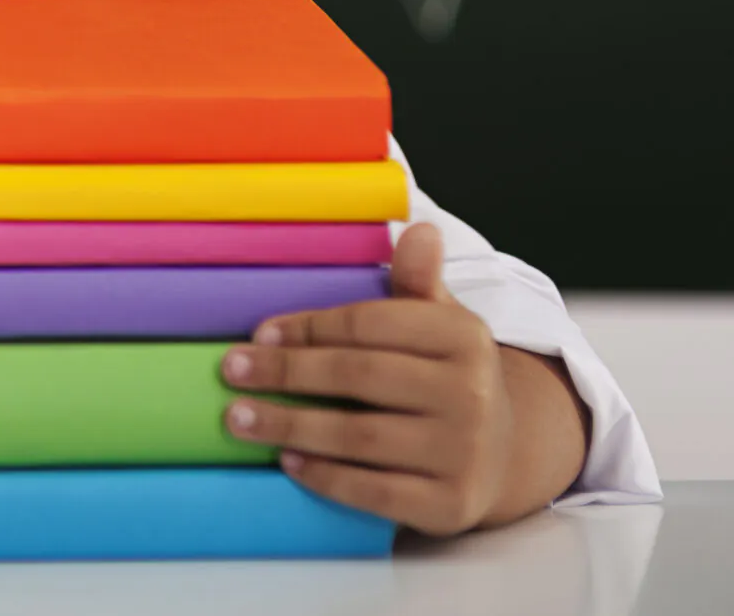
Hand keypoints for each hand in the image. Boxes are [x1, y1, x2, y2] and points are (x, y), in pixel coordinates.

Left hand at [217, 222, 517, 535]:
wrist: (502, 451)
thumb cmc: (446, 374)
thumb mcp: (438, 322)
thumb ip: (417, 280)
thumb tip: (417, 229)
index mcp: (464, 336)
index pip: (371, 324)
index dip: (309, 327)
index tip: (258, 332)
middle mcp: (471, 393)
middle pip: (360, 376)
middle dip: (287, 373)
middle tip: (231, 371)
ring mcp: (464, 453)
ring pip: (361, 437)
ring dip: (291, 426)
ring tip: (240, 418)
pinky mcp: (452, 505)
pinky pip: (377, 493)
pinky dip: (327, 478)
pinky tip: (288, 462)